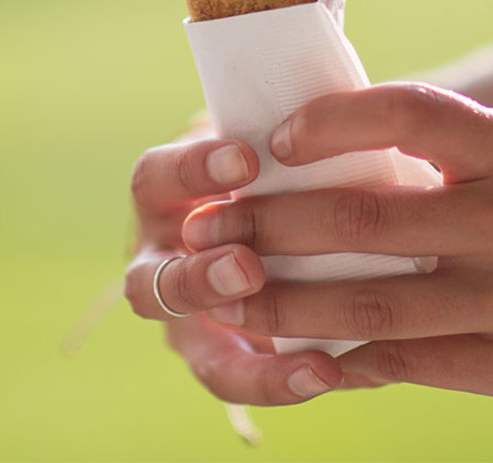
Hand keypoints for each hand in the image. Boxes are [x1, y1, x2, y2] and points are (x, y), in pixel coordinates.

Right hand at [124, 131, 344, 403]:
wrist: (291, 219)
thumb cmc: (275, 167)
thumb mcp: (265, 146)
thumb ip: (284, 143)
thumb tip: (343, 112)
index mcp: (162, 198)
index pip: (156, 180)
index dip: (193, 171)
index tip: (246, 159)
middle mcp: (159, 263)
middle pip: (149, 281)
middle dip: (198, 278)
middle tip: (247, 265)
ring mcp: (188, 320)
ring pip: (190, 344)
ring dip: (245, 348)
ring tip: (295, 342)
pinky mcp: (227, 359)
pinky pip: (241, 380)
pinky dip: (281, 379)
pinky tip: (328, 370)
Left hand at [182, 83, 492, 405]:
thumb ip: (435, 148)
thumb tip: (311, 138)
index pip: (409, 114)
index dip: (332, 123)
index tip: (273, 140)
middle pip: (364, 218)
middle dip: (268, 225)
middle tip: (208, 230)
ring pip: (370, 302)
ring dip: (282, 301)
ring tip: (227, 296)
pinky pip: (407, 361)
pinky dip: (341, 354)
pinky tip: (296, 348)